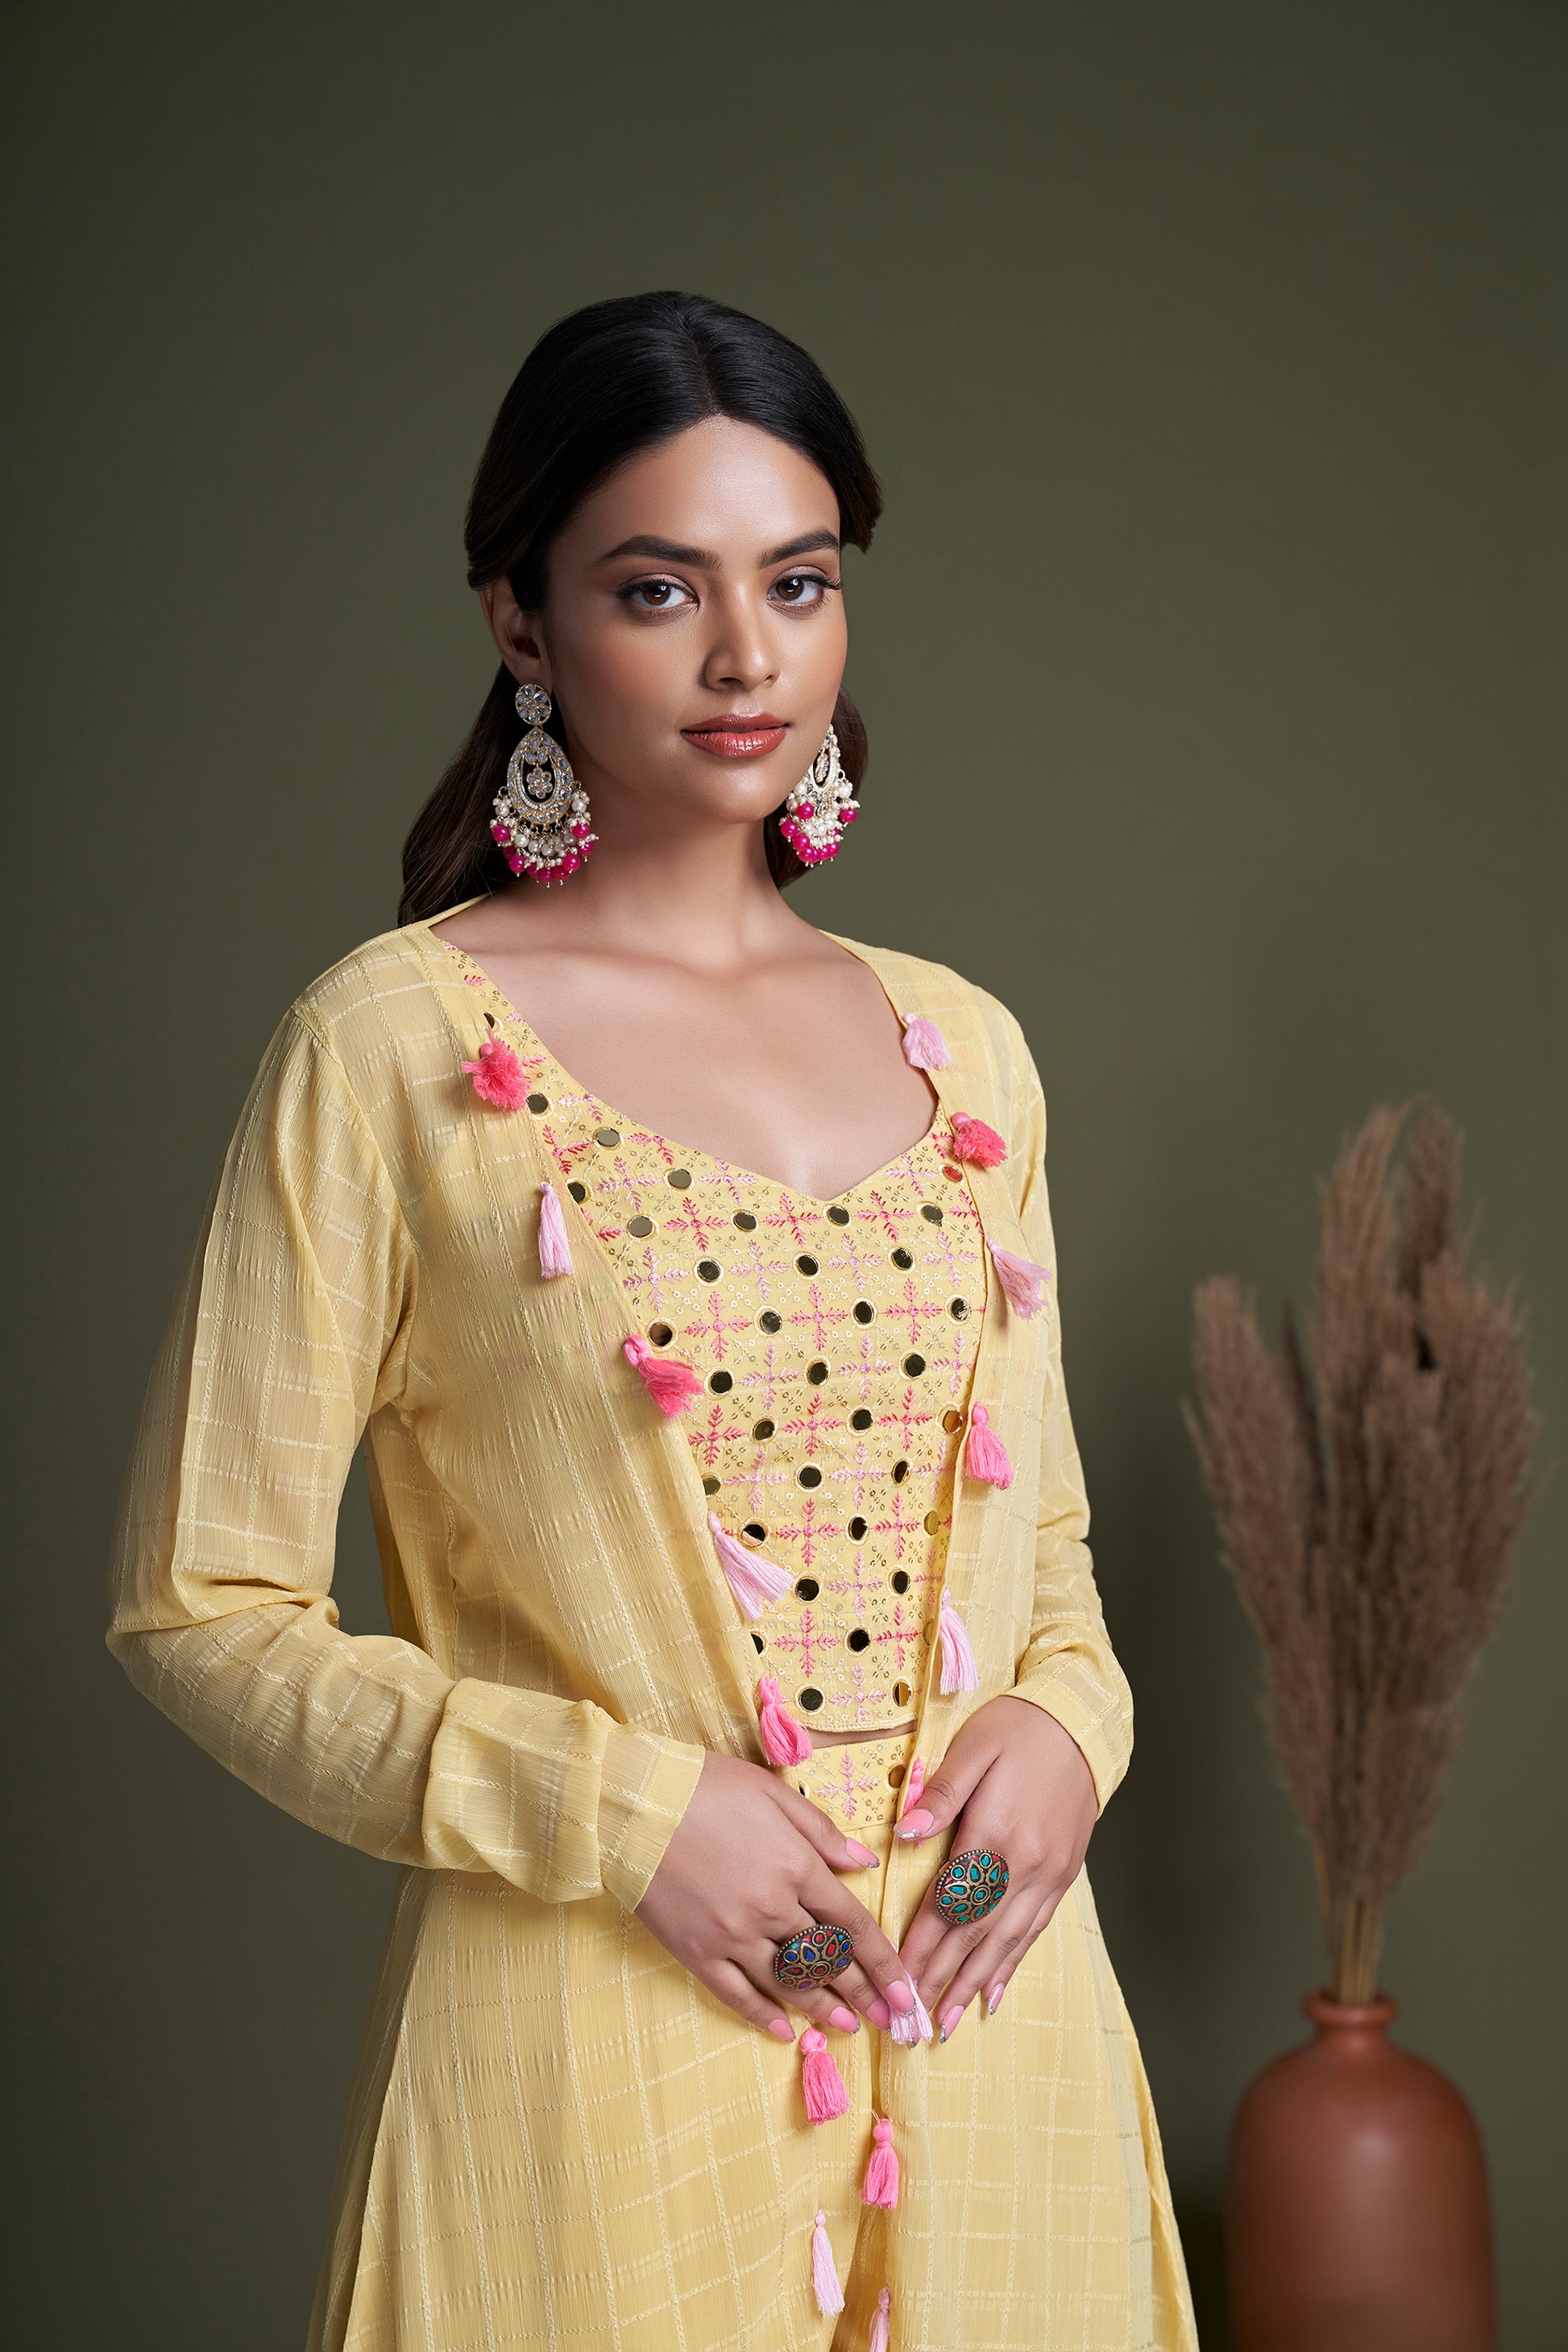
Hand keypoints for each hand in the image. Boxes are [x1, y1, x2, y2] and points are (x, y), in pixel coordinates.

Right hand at [635, 1750, 917, 2041]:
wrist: (633, 1803)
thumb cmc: (704, 1787)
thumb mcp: (772, 1792)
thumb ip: (820, 1831)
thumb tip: (862, 1862)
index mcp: (795, 1866)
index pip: (853, 1924)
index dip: (884, 1962)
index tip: (907, 1991)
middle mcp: (772, 1908)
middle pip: (828, 1961)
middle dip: (864, 1994)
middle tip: (891, 2022)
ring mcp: (733, 1935)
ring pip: (788, 1983)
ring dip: (822, 2009)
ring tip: (848, 2028)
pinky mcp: (698, 1952)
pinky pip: (737, 1995)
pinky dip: (763, 2016)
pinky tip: (784, 2032)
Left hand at [896, 1695, 1097, 2039]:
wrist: (1081, 1723)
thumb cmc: (1017, 1729)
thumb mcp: (973, 1748)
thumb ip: (941, 1795)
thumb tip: (904, 1833)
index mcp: (995, 1834)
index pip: (949, 1903)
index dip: (921, 1943)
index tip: (896, 1977)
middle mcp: (1024, 1865)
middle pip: (975, 1934)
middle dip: (941, 1979)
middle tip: (912, 2022)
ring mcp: (1048, 1875)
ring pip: (1005, 1942)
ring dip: (973, 1984)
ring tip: (947, 2021)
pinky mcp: (1063, 1876)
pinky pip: (1034, 1931)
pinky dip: (1011, 1965)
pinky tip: (993, 1990)